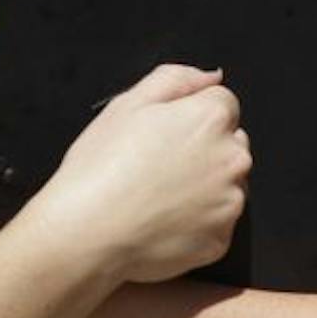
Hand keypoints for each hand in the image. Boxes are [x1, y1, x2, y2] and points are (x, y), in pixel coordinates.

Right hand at [25, 63, 250, 284]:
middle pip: (230, 145)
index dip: (190, 117)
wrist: (84, 234)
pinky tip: (162, 221)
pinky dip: (197, 223)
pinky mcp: (220, 240)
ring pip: (227, 186)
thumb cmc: (100, 169)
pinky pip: (217, 224)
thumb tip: (211, 77)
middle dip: (204, 150)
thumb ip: (177, 79)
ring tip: (157, 196)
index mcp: (211, 119)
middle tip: (157, 166)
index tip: (165, 135)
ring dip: (204, 187)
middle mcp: (231, 159)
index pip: (222, 105)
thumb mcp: (128, 103)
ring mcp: (229, 203)